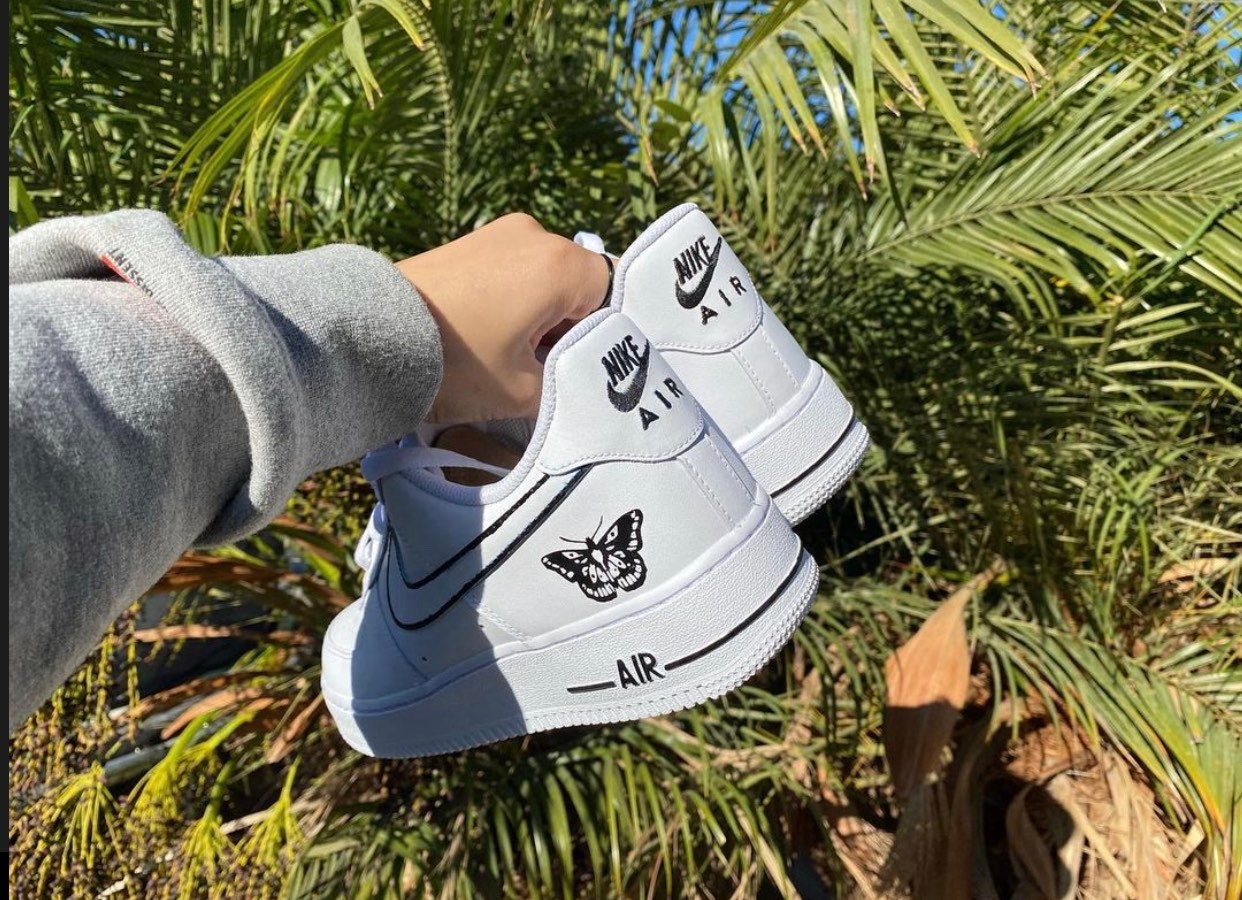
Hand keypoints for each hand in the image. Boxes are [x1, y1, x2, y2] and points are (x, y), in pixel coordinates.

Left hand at [396, 213, 610, 423]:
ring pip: (548, 278)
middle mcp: (535, 234)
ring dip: (543, 315)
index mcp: (560, 264)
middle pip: (581, 283)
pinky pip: (516, 271)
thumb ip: (570, 381)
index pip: (615, 292)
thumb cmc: (455, 364)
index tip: (584, 366)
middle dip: (572, 325)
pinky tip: (491, 336)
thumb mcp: (525, 391)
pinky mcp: (470, 242)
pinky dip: (516, 302)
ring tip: (512, 356)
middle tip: (546, 368)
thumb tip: (585, 377)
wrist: (368, 339)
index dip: (606, 333)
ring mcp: (499, 234)